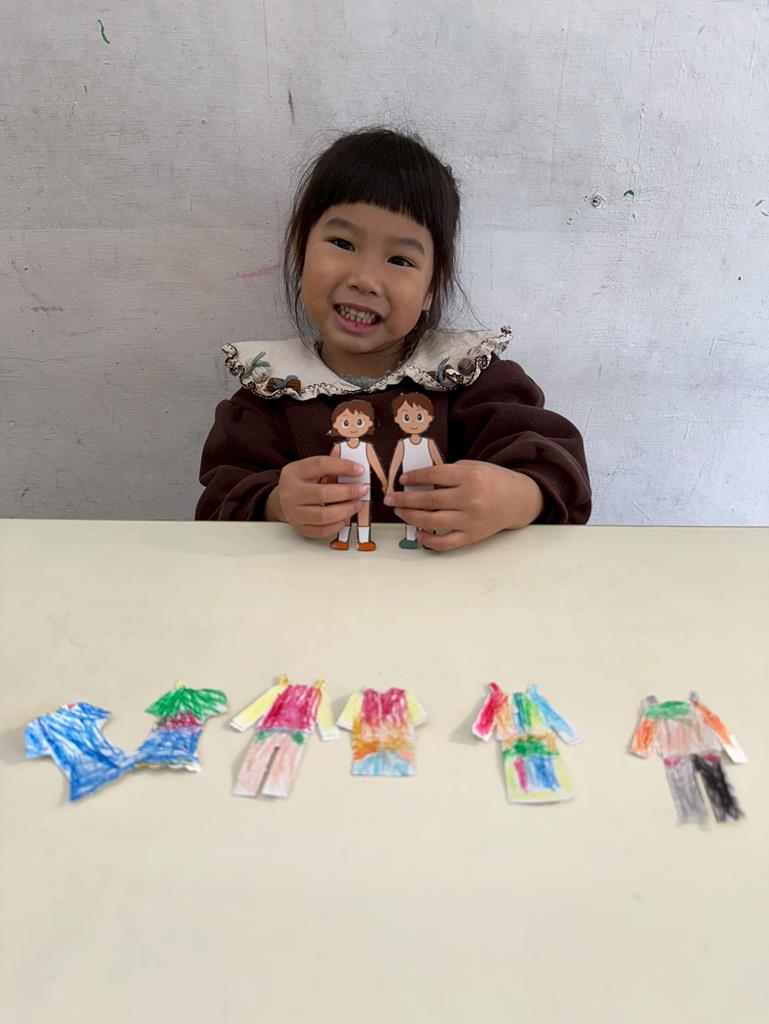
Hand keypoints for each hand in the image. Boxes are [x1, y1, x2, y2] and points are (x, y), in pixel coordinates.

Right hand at [268, 456, 367, 538]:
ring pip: (323, 515)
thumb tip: (356, 468)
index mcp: (294, 472)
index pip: (320, 465)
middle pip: (322, 493)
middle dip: (347, 492)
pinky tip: (346, 517)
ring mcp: (294, 513)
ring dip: (346, 510)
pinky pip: (322, 530)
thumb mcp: (310, 469)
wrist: (282, 501)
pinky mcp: (300, 528)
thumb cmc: (303, 483)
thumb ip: (331, 466)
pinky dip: (338, 525)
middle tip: (362, 490)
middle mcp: (290, 493)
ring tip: (357, 504)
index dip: (342, 467)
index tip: (359, 470)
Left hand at [383, 461, 543, 550]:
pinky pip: (446, 543)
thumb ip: (448, 473)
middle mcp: (470, 499)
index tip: (401, 479)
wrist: (518, 500)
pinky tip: (418, 534)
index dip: (414, 477)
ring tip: (399, 511)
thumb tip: (417, 481)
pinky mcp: (472, 536)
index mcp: (470, 477)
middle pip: (429, 500)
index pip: (433, 476)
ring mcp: (471, 520)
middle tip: (389, 498)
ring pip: (433, 522)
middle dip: (404, 499)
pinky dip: (429, 541)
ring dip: (411, 517)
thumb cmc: (492, 480)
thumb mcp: (472, 466)